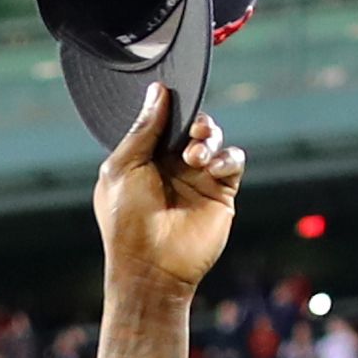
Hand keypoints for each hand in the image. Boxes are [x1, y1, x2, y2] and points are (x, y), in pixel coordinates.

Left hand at [91, 89, 243, 298]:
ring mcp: (198, 179)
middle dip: (195, 120)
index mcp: (145, 158)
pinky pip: (233, 162)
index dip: (169, 107)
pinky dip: (227, 158)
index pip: (163, 121)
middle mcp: (172, 165)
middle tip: (192, 131)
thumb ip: (143, 129)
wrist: (151, 266)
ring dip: (209, 138)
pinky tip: (213, 168)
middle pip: (192, 125)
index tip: (172, 94)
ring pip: (214, 140)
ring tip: (196, 156)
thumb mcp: (124, 167)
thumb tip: (158, 91)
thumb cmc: (127, 220)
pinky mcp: (221, 193)